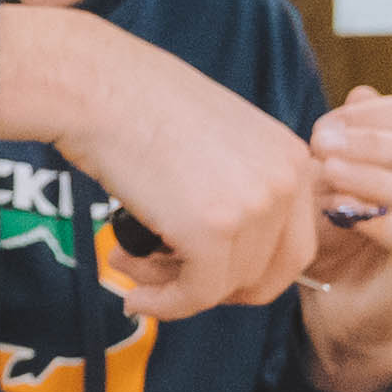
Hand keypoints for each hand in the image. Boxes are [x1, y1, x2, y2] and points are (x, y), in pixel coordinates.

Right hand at [0, 6, 316, 321]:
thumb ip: (234, 188)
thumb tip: (225, 251)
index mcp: (290, 157)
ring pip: (227, 288)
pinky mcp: (212, 231)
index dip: (252, 274)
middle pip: (272, 274)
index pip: (295, 245)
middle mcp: (285, 181)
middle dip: (218, 290)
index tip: (208, 277)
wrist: (96, 86)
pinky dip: (163, 304)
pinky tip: (132, 296)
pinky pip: (195, 294)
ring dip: (174, 289)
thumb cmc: (136, 105)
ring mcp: (253, 206)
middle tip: (170, 280)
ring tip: (129, 265)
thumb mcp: (214, 142)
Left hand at [301, 85, 391, 391]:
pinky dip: (378, 221)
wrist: (338, 308)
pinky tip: (345, 213)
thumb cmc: (339, 240)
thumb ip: (350, 141)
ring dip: (371, 178)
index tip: (325, 123)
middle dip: (368, 141)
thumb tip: (361, 93)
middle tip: (320, 143)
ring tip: (328, 172)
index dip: (370, 113)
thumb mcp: (334, 182)